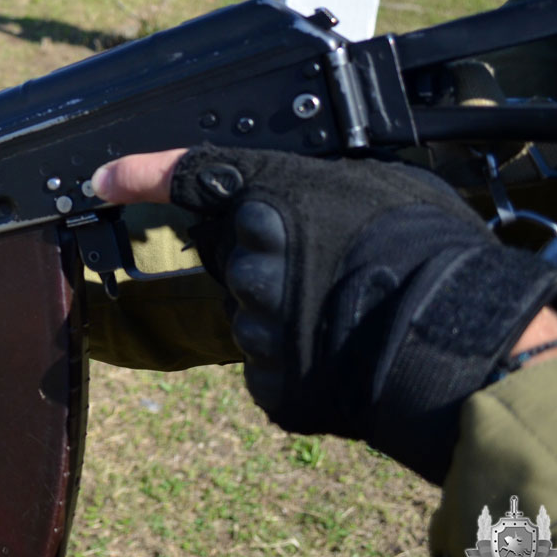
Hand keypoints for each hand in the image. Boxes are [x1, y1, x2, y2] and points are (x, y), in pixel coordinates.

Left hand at [94, 145, 556, 482]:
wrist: (456, 340)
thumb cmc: (429, 248)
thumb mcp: (379, 182)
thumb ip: (321, 185)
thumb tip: (310, 192)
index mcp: (269, 198)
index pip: (188, 176)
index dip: (137, 176)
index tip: (101, 180)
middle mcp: (246, 259)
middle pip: (233, 254)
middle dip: (267, 256)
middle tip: (333, 265)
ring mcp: (252, 324)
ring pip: (252, 313)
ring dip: (286, 313)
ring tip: (351, 313)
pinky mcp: (266, 380)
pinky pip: (271, 365)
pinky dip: (299, 361)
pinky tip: (343, 353)